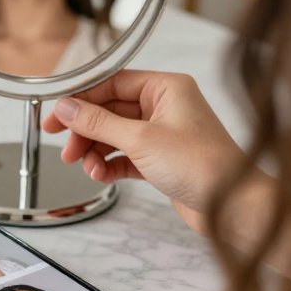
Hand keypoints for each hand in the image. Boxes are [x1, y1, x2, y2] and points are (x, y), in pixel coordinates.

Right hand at [41, 69, 245, 229]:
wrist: (233, 206)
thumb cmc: (203, 166)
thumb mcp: (140, 139)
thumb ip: (98, 122)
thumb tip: (67, 108)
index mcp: (166, 88)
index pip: (111, 83)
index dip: (80, 99)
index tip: (57, 115)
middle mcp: (165, 107)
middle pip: (109, 110)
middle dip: (85, 130)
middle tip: (65, 146)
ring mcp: (163, 133)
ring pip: (114, 135)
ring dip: (95, 151)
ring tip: (85, 167)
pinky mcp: (160, 159)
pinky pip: (124, 155)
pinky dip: (109, 164)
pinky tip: (101, 174)